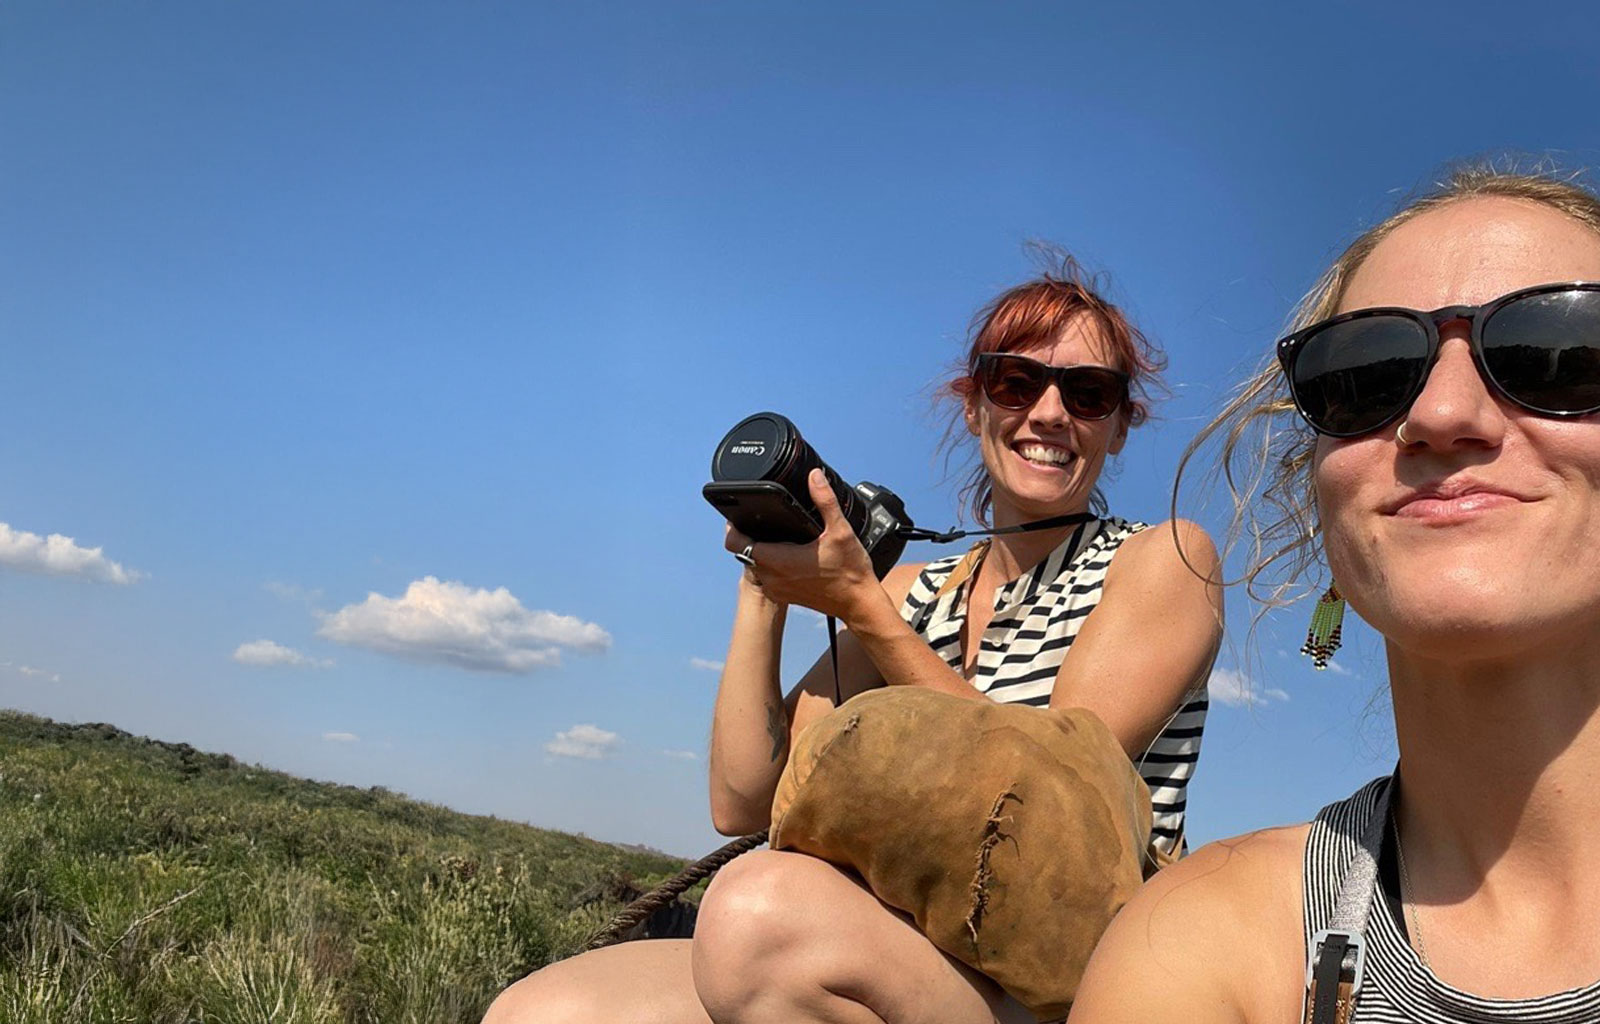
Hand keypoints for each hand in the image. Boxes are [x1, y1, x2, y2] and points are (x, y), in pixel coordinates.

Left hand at [723, 469, 879, 620]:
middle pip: (743, 551)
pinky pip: (766, 575)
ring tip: (779, 536)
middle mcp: (773, 577)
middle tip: (765, 520)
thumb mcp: (840, 531)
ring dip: (761, 549)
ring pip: (754, 563)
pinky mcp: (783, 595)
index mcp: (779, 561)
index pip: (735, 543)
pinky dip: (771, 563)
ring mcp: (776, 589)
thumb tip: (814, 477)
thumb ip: (825, 500)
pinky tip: (789, 553)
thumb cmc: (850, 573)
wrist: (858, 603)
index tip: (739, 515)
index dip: (733, 527)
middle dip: (750, 535)